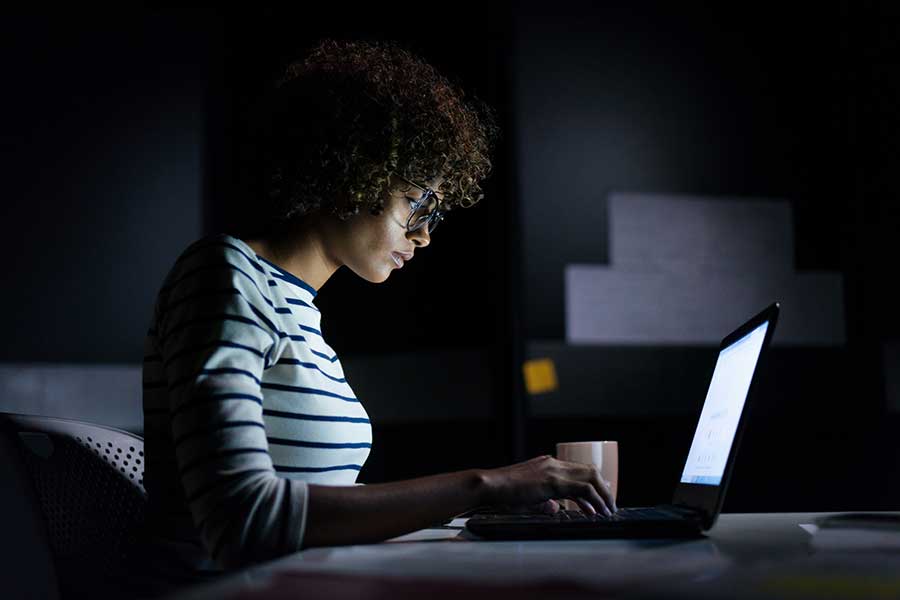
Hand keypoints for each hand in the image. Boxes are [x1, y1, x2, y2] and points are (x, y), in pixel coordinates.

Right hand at [479, 455, 617, 515]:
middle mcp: (553, 464)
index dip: (594, 485)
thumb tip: (556, 509)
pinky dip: (594, 500)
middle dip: (604, 489)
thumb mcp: (528, 497)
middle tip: (609, 506)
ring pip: (591, 478)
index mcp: (548, 465)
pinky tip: (597, 511)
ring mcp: (553, 470)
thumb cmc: (503, 493)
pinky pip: (582, 488)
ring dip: (603, 495)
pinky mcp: (552, 481)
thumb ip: (544, 502)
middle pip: (590, 471)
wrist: (489, 486)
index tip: (601, 500)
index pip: (579, 471)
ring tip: (608, 510)